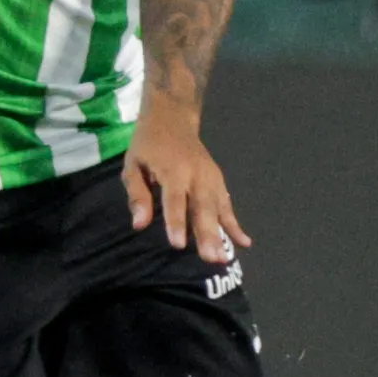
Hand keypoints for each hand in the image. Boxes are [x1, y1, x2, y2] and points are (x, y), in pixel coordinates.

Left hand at [122, 101, 246, 264]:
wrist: (173, 117)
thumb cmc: (148, 145)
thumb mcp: (132, 165)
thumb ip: (137, 195)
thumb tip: (139, 225)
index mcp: (173, 170)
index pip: (175, 200)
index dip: (176, 222)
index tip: (178, 245)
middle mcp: (196, 175)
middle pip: (202, 207)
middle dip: (207, 234)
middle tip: (211, 259)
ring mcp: (211, 178)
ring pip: (218, 208)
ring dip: (223, 234)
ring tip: (225, 259)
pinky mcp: (218, 181)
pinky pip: (227, 205)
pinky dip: (234, 224)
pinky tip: (244, 243)